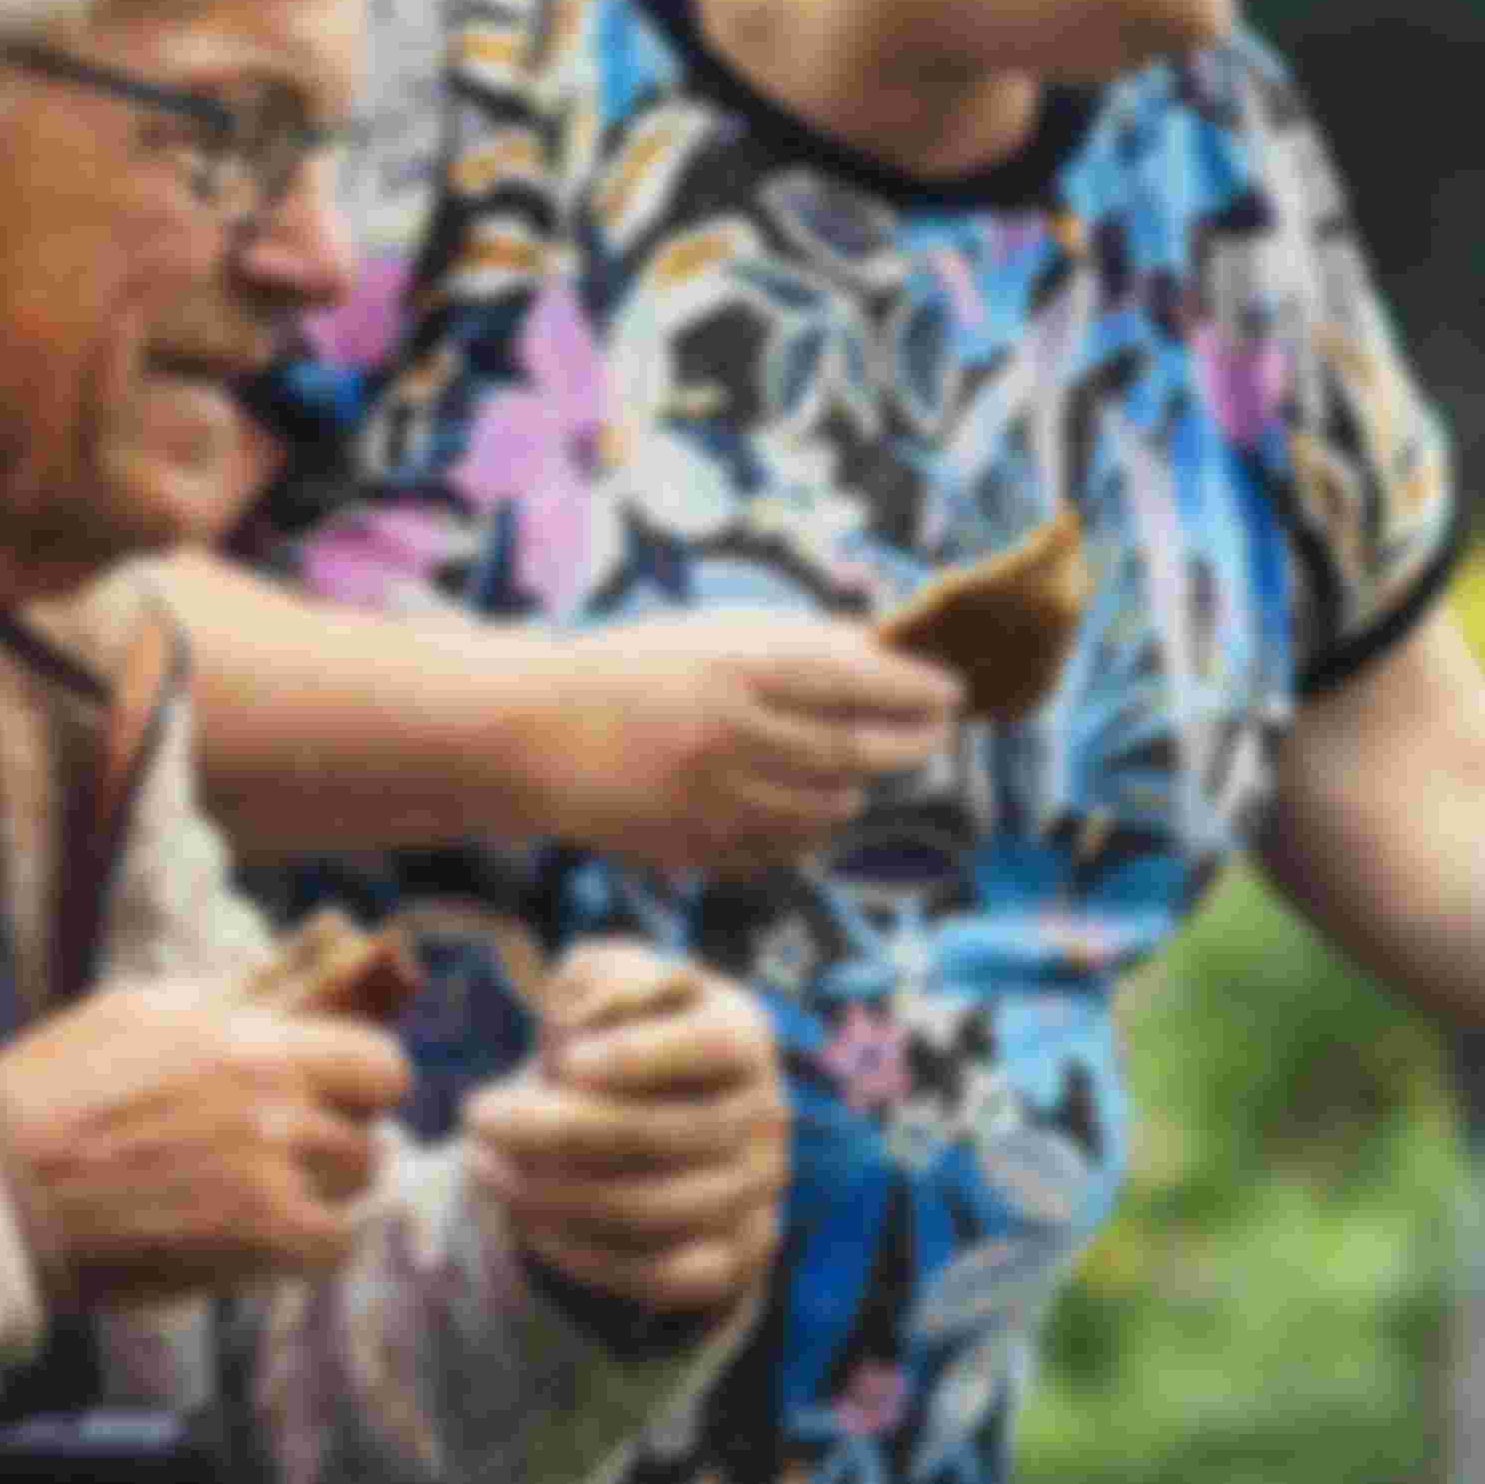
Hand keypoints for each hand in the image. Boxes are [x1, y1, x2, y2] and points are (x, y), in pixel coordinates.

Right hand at [0, 985, 405, 1308]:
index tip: (326, 1086)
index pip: (379, 1059)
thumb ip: (256, 985)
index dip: (358, 1074)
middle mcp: (272, 1106)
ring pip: (355, 1183)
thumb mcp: (151, 1011)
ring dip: (320, 1185)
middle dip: (339, 1128)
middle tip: (285, 1139)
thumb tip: (342, 934)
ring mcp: (269, 1180)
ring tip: (250, 1184)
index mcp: (249, 1041)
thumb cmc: (62, 1089)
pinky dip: (304, 1242)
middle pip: (372, 1124)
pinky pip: (333, 1245)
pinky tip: (251, 1230)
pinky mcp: (253, 1244)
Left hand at [466, 941, 785, 1323]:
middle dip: (561, 1129)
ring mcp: (755, 1193)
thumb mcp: (614, 982)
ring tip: (482, 1166)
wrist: (663, 1115)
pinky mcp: (734, 1257)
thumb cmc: (624, 1034)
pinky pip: (661, 1275)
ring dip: (556, 1194)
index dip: (636, 1057)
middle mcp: (764, 1116)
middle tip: (478, 1115)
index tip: (561, 1062)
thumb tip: (582, 1017)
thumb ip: (601, 978)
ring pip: (655, 1210)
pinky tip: (525, 1222)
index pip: (706, 1047)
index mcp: (744, 1033)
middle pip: (667, 1134)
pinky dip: (586, 1256)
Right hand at [520, 610, 961, 875]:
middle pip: (856, 753)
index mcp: (734, 670)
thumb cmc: (633, 670)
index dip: (917, 693)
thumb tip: (884, 658)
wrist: (533, 733)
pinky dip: (810, 828)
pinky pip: (784, 849)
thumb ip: (795, 643)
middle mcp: (729, 737)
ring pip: (829, 808)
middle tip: (933, 736)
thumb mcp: (710, 634)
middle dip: (910, 745)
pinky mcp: (695, 849)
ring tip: (862, 767)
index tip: (951, 695)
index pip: (858, 685)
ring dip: (857, 787)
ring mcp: (711, 802)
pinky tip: (809, 804)